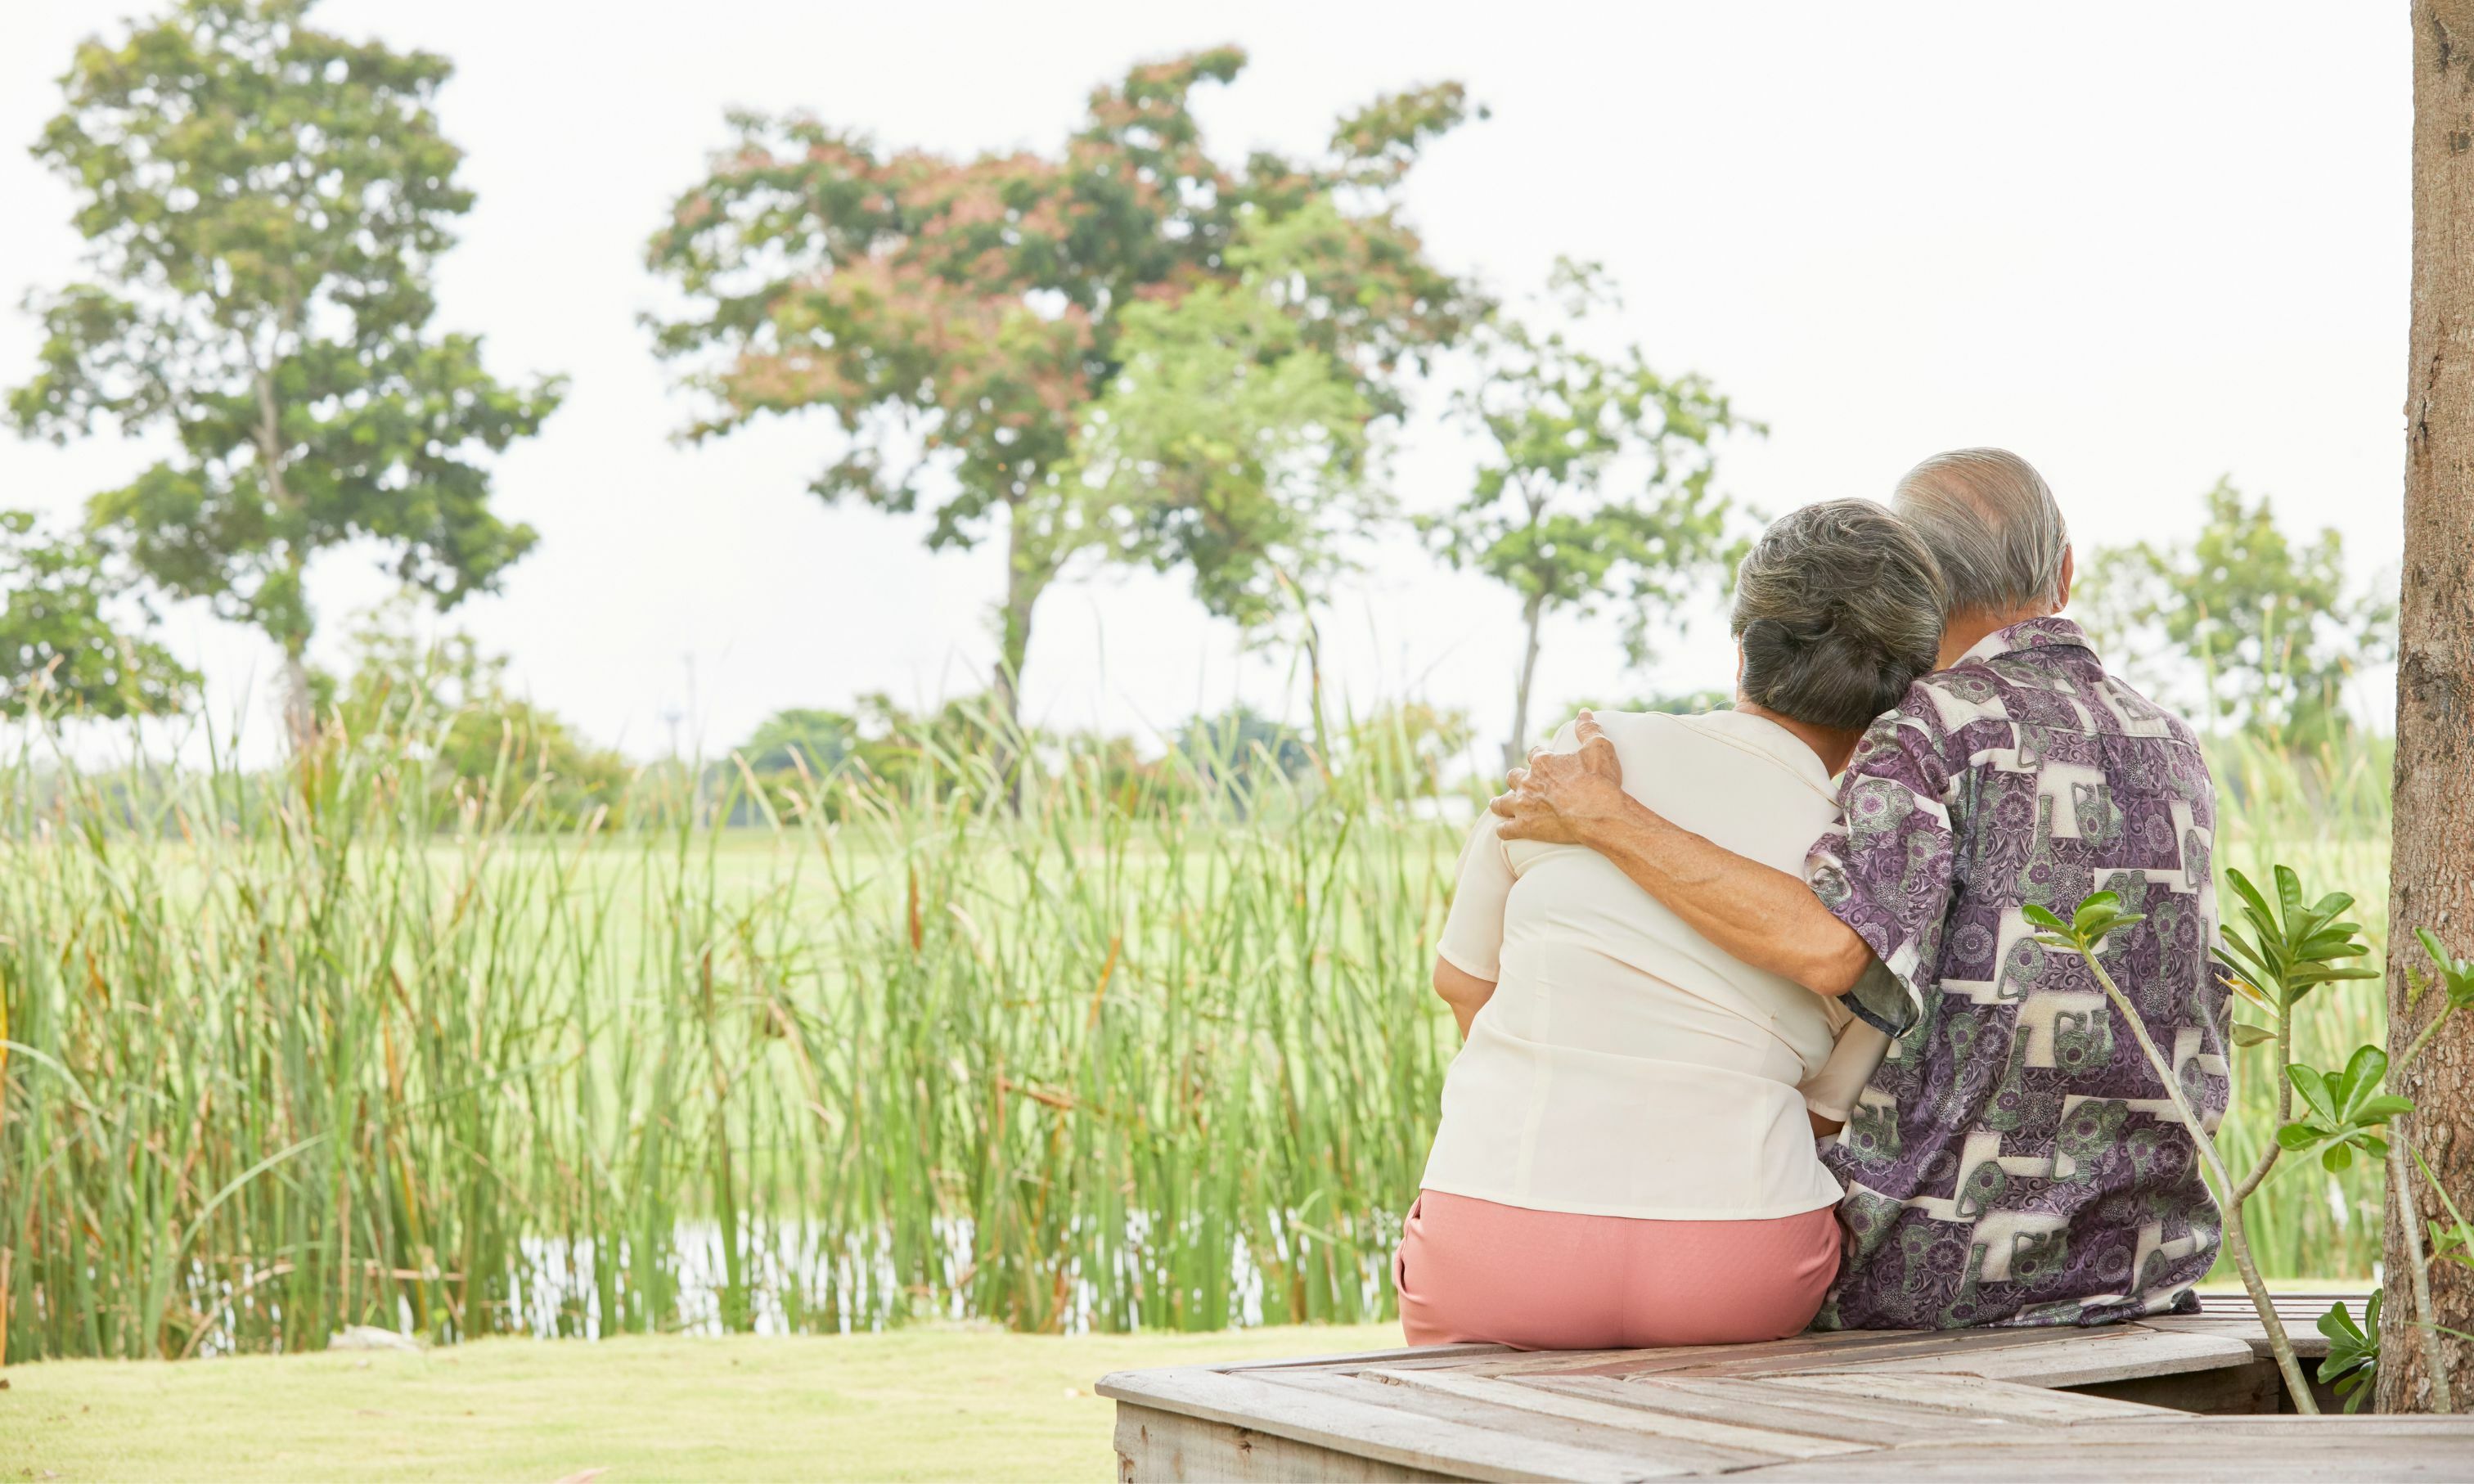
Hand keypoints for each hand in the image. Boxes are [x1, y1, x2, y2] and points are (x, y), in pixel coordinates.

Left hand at [1489, 711, 1630, 845]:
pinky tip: (1503, 830)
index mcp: (1543, 763)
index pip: (1534, 755)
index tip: (1539, 760)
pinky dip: (1504, 829)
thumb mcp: (1599, 748)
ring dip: (1499, 803)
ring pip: (1502, 803)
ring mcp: (1524, 805)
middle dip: (1516, 779)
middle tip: (1519, 783)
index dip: (1537, 758)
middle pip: (1514, 777)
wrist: (1598, 813)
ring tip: (1497, 804)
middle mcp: (1529, 782)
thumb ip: (1589, 729)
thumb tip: (1584, 712)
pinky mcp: (1525, 827)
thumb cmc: (1599, 782)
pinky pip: (1505, 829)